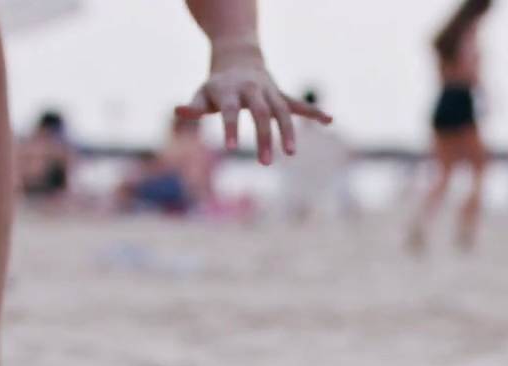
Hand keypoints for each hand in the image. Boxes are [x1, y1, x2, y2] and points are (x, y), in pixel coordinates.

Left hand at [175, 42, 329, 164]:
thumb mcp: (202, 93)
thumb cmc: (217, 85)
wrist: (238, 59)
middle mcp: (252, 89)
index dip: (231, 128)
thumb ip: (193, 106)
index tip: (231, 149)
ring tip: (290, 153)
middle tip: (265, 163)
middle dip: (264, 137)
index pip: (230, 110)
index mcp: (229, 90)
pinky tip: (329, 120)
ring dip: (288, 131)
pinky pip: (298, 104)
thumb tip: (179, 111)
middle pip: (261, 113)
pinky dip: (313, 111)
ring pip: (282, 111)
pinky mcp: (281, 95)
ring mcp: (269, 91)